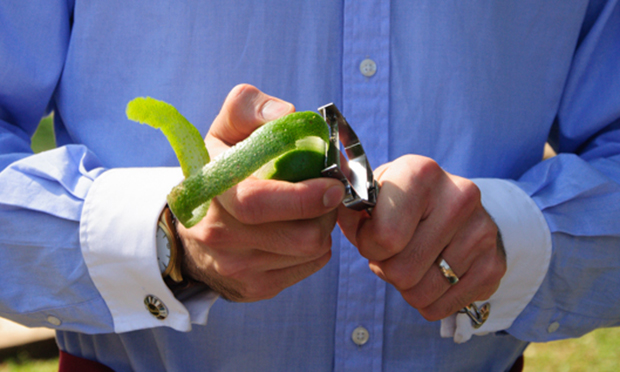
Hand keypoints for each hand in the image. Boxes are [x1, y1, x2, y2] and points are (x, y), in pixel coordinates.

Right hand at [176, 84, 344, 301]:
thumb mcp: (223, 131)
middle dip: (325, 212)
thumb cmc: (218, 172)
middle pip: (299, 236)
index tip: (332, 185)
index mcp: (210, 191)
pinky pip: (309, 266)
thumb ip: (249, 107)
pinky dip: (316, 246)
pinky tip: (300, 229)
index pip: (257, 203)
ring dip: (322, 226)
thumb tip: (286, 113)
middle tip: (327, 192)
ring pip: (309, 251)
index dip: (303, 197)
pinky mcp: (254, 287)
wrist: (189, 232)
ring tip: (311, 209)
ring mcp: (236, 267)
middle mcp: (218, 236)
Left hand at [337, 155, 505, 320]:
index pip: (385, 237)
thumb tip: (329, 212)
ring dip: (406, 287)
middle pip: (402, 271)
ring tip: (412, 262)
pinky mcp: (495, 264)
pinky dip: (429, 301)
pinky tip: (432, 275)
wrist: (455, 205)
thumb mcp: (375, 193)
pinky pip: (444, 307)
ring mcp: (482, 231)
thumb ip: (350, 207)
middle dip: (387, 268)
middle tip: (394, 252)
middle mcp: (459, 197)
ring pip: (422, 294)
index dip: (369, 245)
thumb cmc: (402, 202)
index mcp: (421, 173)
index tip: (372, 234)